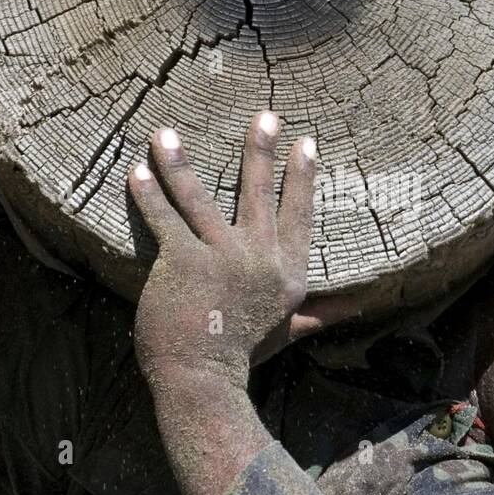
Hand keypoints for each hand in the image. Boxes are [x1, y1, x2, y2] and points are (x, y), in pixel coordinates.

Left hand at [127, 112, 320, 384]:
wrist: (203, 380)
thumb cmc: (243, 355)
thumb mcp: (288, 331)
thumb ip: (318, 314)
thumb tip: (356, 308)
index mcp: (288, 273)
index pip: (299, 216)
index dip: (302, 179)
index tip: (308, 143)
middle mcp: (260, 259)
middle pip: (260, 194)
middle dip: (261, 151)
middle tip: (266, 114)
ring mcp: (221, 257)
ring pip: (200, 197)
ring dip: (179, 162)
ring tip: (165, 132)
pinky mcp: (183, 261)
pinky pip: (164, 218)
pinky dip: (149, 193)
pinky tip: (137, 170)